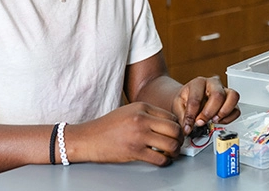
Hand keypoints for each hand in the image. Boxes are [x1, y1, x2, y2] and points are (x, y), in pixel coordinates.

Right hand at [67, 102, 182, 165]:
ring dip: (174, 152)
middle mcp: (142, 119)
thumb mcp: (128, 112)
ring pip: (171, 144)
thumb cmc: (107, 126)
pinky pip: (160, 158)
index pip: (171, 116)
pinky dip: (165, 161)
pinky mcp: (135, 151)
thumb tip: (167, 125)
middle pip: (175, 129)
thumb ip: (147, 115)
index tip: (176, 134)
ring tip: (170, 154)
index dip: (177, 127)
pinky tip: (161, 160)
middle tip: (177, 145)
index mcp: (142, 107)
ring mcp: (139, 135)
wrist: (88, 138)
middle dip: (180, 139)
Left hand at [172, 76, 240, 135]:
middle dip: (209, 113)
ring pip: (233, 97)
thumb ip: (182, 117)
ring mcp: (224, 90)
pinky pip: (237, 109)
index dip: (192, 114)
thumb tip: (187, 128)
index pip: (197, 97)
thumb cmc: (185, 99)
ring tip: (213, 120)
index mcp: (198, 83)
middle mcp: (213, 84)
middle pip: (218, 95)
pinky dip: (229, 118)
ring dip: (223, 113)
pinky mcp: (231, 100)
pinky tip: (219, 121)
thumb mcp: (178, 105)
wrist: (190, 97)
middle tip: (201, 122)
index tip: (189, 124)